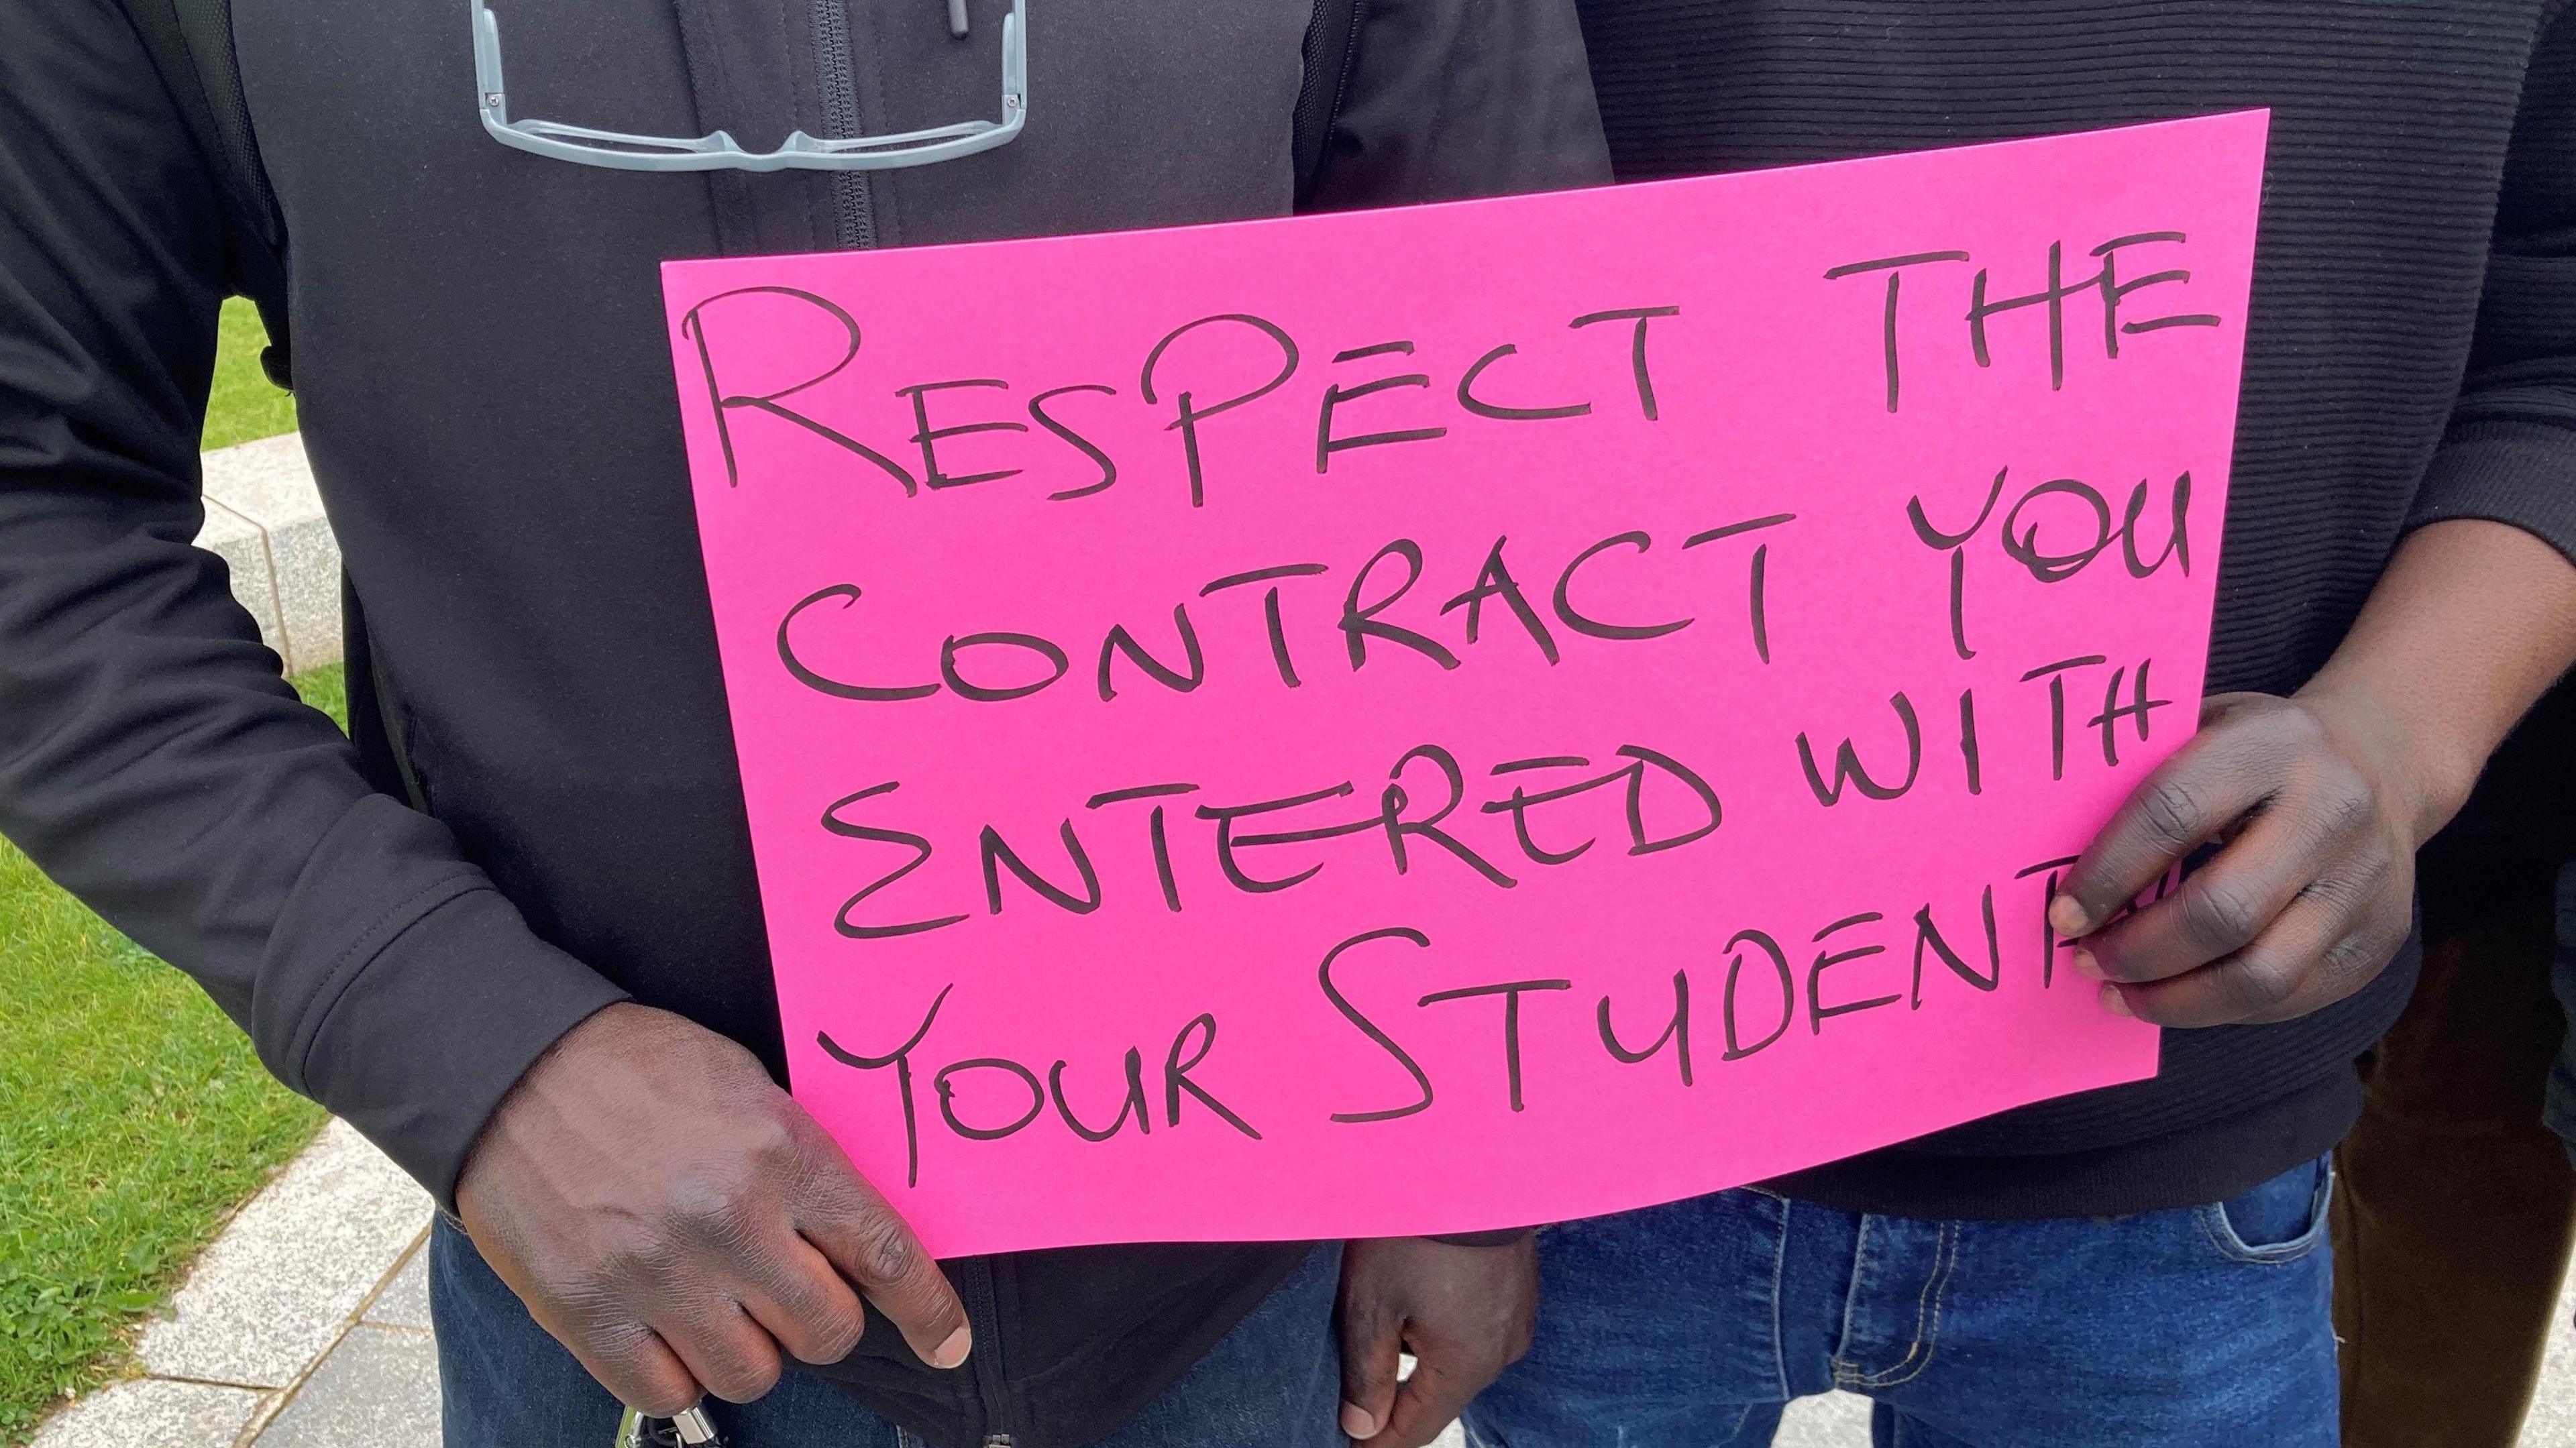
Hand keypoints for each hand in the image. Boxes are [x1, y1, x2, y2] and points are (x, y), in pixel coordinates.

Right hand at [454, 1003, 969, 1414]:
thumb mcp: (748, 1087)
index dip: (927, 1310)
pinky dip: (679, 1373)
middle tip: (790, 1290)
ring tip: (719, 1302)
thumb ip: (802, 1164)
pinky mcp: (588, 1312)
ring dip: (749, 1349)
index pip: (882, 1253)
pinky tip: (668, 1329)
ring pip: (753, 1373)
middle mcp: (729, 1222)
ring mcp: (657, 1274)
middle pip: (826, 1330)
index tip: (947, 1342)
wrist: (511, 1066)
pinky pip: (668, 1392)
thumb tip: (851, 1238)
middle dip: (821, 1319)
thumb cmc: (637, 1069)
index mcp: (779, 1154)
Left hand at [1337, 1235, 1537, 1447]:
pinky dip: (1447, 1324)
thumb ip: (1367, 1373)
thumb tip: (1361, 1428)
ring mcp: (1517, 1319)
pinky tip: (1421, 1296)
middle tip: (1355, 1389)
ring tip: (1385, 1329)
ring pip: (1459, 1358)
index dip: (1378, 1441)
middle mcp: (1501, 1352)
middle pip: (1439, 1393)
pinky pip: (1477, 1326)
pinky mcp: (1519, 1289)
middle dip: (1398, 1395)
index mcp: (1466, 1366)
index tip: (1350, 1441)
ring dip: (1423, 1354)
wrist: (1470, 1162)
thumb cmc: (1416, 1232)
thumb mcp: (1372, 1304)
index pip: (1417, 1428)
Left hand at [2050, 691, 2422, 1027]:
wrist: (2380, 760)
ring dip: (2173, 1000)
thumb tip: (2046, 859)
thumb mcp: (2202, 728)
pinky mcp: (2381, 937)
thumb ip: (2138, 779)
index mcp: (2274, 745)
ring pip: (2261, 974)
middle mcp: (2333, 811)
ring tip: (2118, 993)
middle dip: (2137, 952)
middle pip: (2222, 912)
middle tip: (2085, 961)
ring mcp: (2366, 881)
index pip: (2172, 814)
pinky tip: (2174, 998)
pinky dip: (2219, 1010)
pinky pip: (2291, 998)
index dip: (2107, 875)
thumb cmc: (2255, 751)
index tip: (2060, 915)